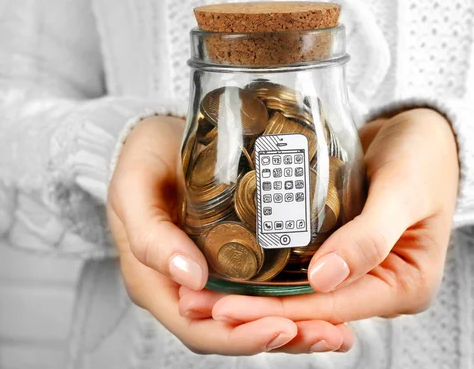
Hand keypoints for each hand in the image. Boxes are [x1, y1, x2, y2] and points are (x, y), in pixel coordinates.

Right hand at [107, 116, 352, 353]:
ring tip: (339, 332)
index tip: (283, 328)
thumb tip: (191, 278)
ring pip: (255, 315)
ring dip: (297, 326)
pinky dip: (296, 298)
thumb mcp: (134, 189)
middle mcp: (188, 288)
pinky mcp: (237, 255)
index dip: (241, 337)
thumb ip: (151, 234)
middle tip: (330, 336)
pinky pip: (265, 287)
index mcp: (157, 283)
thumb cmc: (141, 160)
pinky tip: (329, 296)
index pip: (200, 329)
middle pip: (236, 331)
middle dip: (284, 338)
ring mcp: (215, 273)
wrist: (160, 136)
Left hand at [206, 108, 458, 323]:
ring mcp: (361, 270)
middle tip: (196, 302)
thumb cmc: (424, 155)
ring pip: (301, 290)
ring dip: (255, 292)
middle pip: (310, 306)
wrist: (424, 131)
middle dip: (255, 309)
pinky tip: (230, 264)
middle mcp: (381, 287)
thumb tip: (323, 279)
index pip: (331, 308)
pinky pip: (302, 266)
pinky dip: (269, 268)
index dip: (278, 310)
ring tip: (201, 290)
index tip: (225, 306)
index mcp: (405, 286)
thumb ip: (371, 235)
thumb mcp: (404, 189)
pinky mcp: (342, 250)